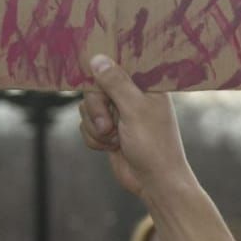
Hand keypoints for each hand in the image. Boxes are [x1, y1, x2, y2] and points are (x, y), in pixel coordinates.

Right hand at [80, 56, 191, 200]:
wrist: (154, 182)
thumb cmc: (153, 144)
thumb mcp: (135, 109)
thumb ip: (115, 83)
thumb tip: (97, 58)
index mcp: (145, 85)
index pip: (116, 65)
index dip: (102, 71)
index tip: (95, 79)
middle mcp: (131, 96)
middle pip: (95, 88)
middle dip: (96, 109)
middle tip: (108, 126)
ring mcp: (118, 114)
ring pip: (87, 108)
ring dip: (95, 127)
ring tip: (113, 140)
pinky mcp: (108, 130)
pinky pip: (86, 126)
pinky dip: (93, 139)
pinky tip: (111, 147)